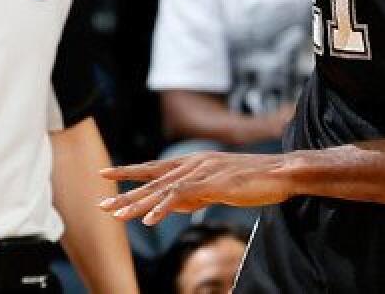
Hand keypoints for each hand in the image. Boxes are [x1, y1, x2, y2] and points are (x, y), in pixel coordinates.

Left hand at [100, 150, 293, 224]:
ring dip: (139, 203)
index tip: (105, 175)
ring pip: (163, 188)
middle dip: (126, 191)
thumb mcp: (220, 187)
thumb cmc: (255, 180)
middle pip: (154, 178)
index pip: (157, 167)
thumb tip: (176, 206)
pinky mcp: (214, 183)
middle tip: (101, 204)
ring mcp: (204, 172)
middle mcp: (196, 163)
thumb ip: (196, 194)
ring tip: (117, 214)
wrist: (283, 172)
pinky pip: (183, 197)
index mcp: (196, 162)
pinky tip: (149, 220)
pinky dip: (164, 208)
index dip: (130, 172)